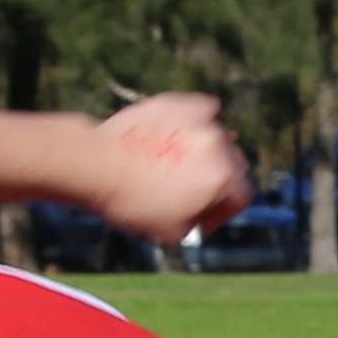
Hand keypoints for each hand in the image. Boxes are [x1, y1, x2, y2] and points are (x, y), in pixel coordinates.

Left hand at [98, 92, 253, 246]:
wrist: (96, 164)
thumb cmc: (132, 203)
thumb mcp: (173, 232)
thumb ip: (200, 220)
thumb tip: (203, 212)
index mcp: (222, 180)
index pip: (241, 197)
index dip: (223, 212)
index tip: (204, 218)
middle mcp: (218, 146)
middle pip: (233, 167)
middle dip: (218, 183)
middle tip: (193, 194)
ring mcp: (200, 121)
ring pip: (218, 139)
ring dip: (207, 154)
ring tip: (181, 165)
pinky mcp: (179, 104)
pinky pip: (202, 112)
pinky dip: (198, 124)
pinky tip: (188, 133)